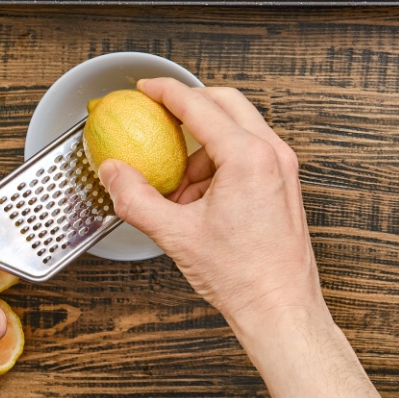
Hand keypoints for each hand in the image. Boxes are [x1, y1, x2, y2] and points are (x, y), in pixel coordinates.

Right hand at [97, 78, 322, 331]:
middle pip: (225, 103)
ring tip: (179, 188)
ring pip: (238, 128)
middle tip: (159, 116)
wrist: (281, 309)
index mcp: (248, 156)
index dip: (166, 92)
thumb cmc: (242, 277)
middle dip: (189, 106)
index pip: (199, 105)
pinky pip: (248, 153)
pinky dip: (220, 163)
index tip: (145, 88)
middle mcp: (272, 153)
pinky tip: (200, 200)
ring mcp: (283, 166)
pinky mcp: (285, 182)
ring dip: (203, 145)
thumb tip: (113, 173)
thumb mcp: (175, 235)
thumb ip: (135, 198)